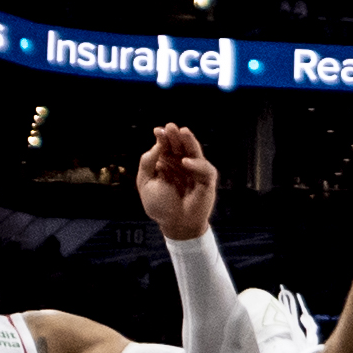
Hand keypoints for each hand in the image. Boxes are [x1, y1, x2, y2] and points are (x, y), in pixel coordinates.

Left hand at [134, 121, 218, 239]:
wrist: (175, 225)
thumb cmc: (160, 206)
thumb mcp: (145, 183)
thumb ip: (147, 163)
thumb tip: (156, 145)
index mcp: (167, 162)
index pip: (166, 145)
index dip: (163, 137)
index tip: (158, 131)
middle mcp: (181, 164)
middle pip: (180, 145)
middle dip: (176, 135)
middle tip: (171, 127)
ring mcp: (195, 171)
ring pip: (194, 152)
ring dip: (189, 141)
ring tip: (183, 131)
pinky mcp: (206, 180)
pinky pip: (205, 169)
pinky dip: (197, 164)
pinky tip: (186, 162)